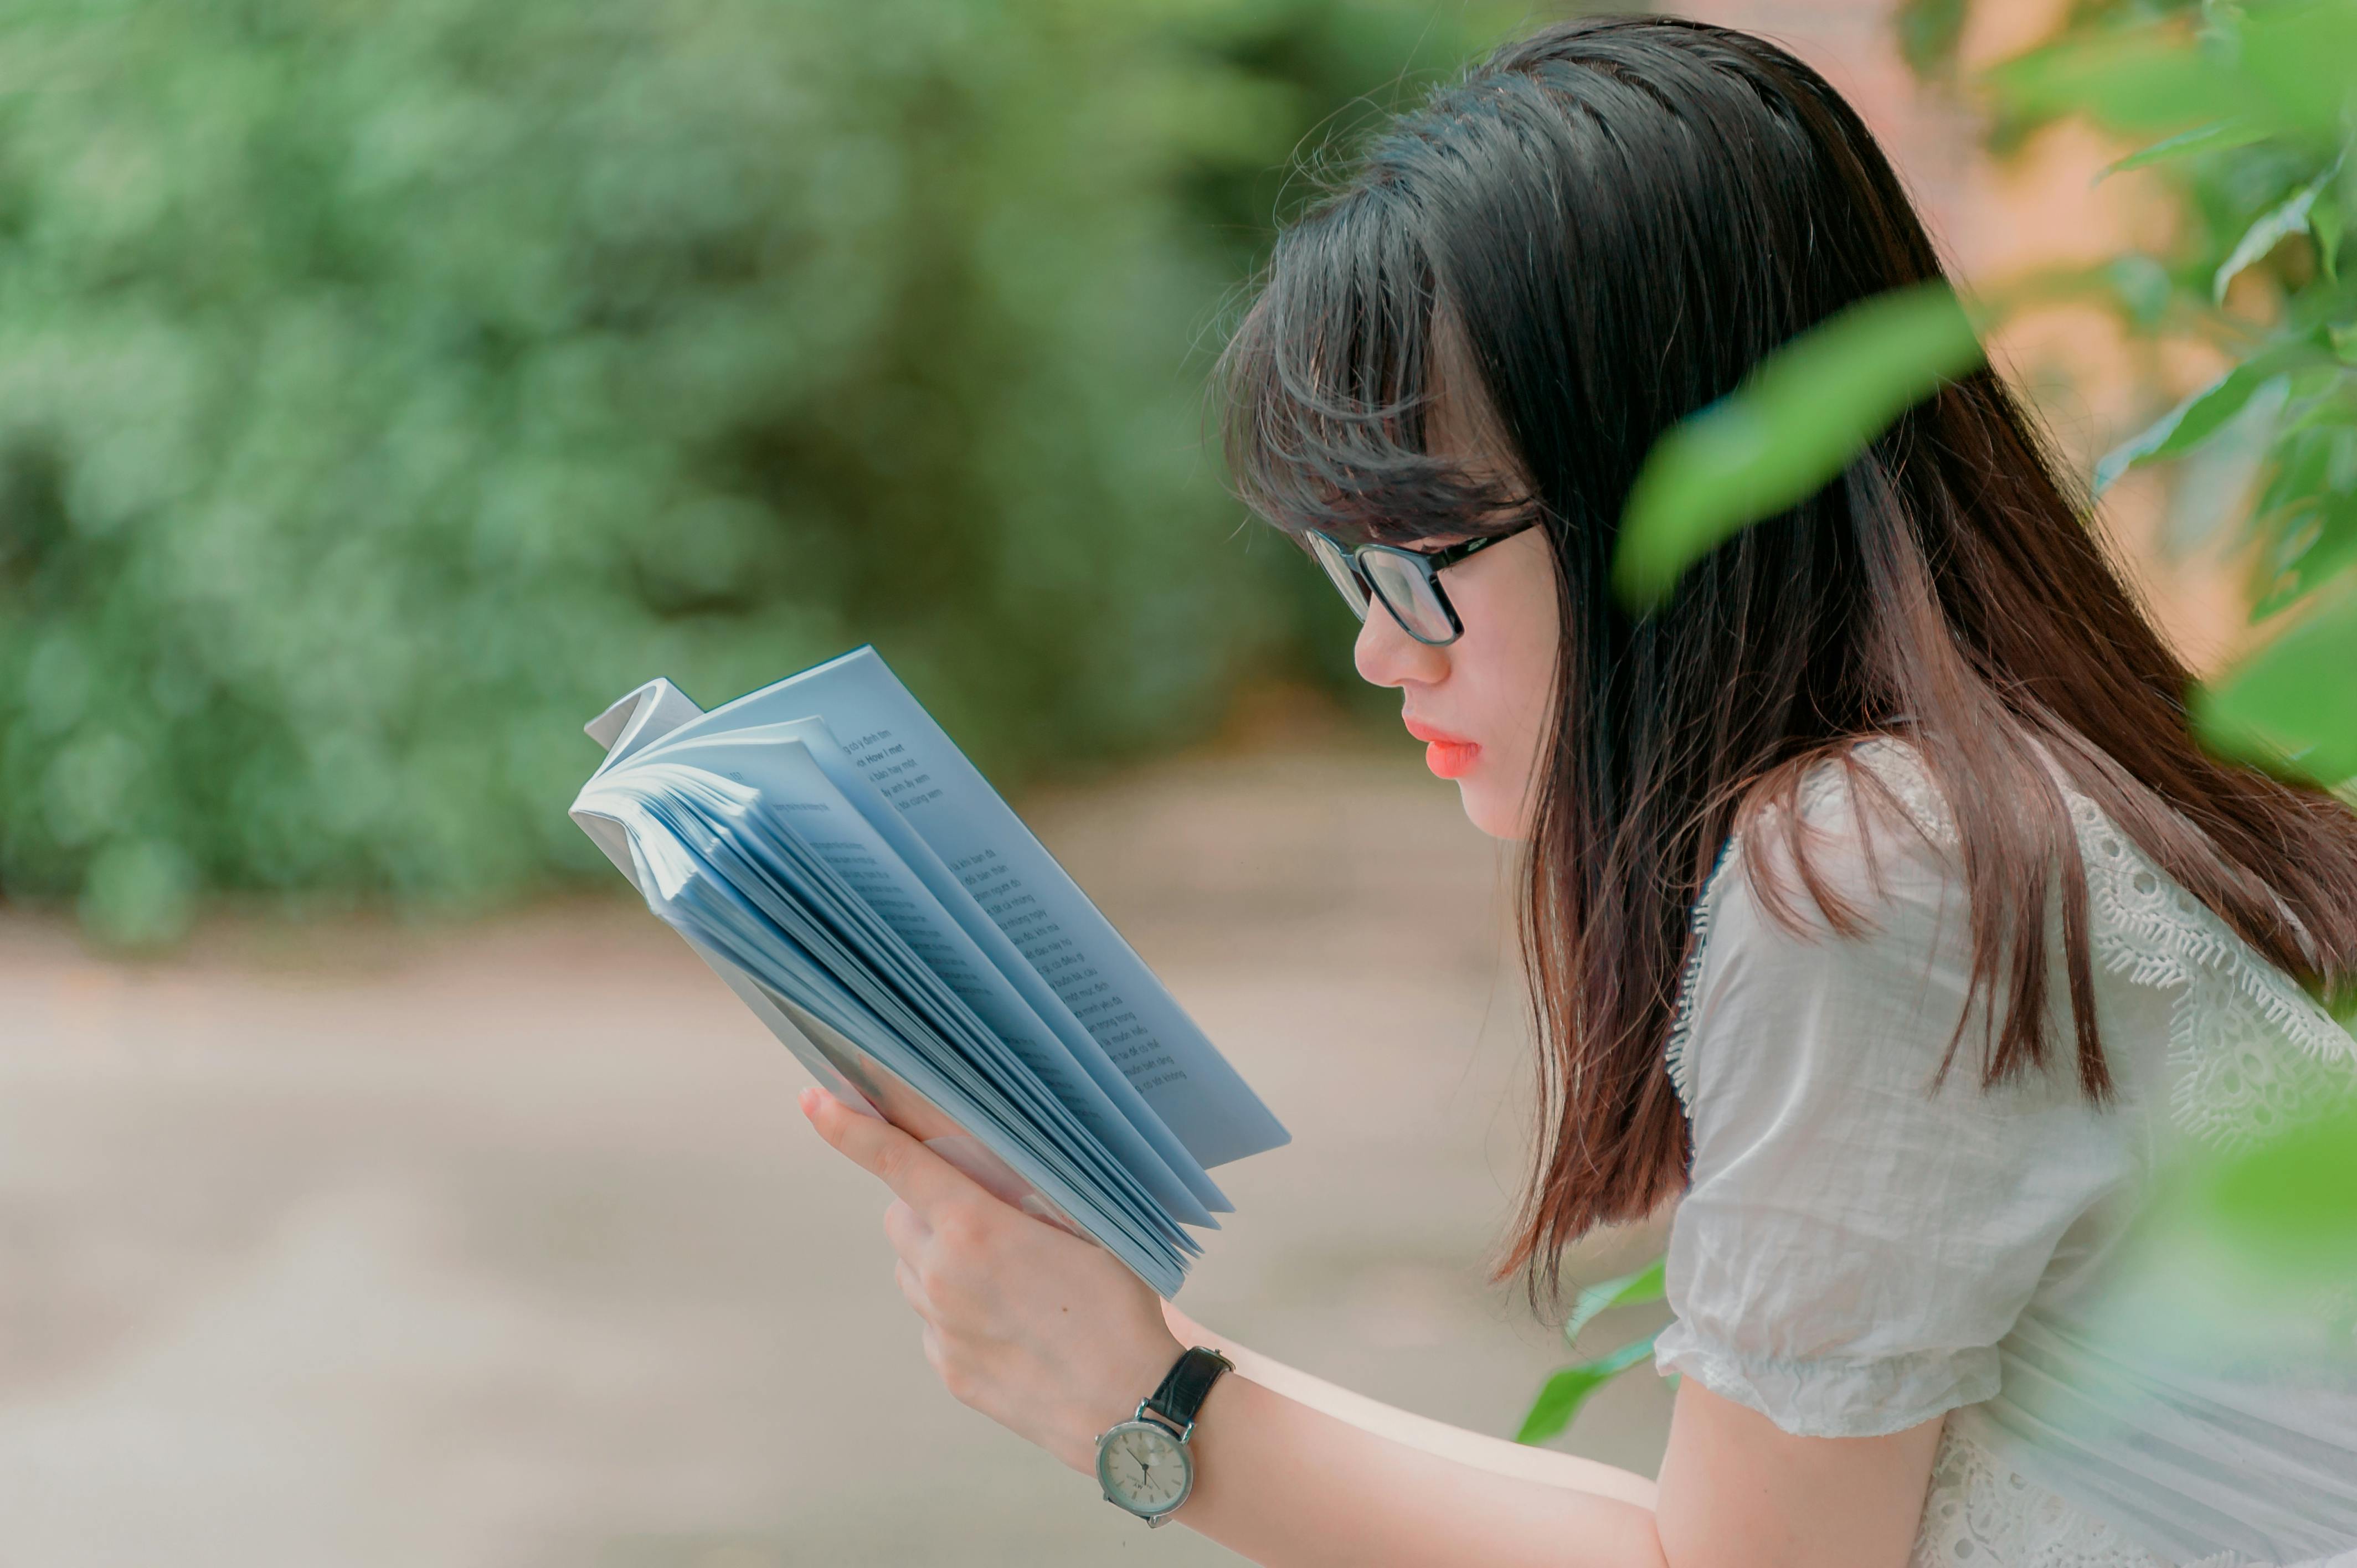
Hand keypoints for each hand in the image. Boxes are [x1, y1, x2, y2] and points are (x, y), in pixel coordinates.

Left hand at [799, 1087, 1183, 1471]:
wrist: (1133, 1404)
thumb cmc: (1121, 1304)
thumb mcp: (1087, 1225)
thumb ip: (1029, 1189)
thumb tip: (992, 1159)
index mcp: (976, 1228)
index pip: (897, 1161)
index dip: (850, 1127)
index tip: (814, 1100)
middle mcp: (943, 1276)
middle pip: (899, 1215)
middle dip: (926, 1204)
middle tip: (980, 1212)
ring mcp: (941, 1328)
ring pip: (912, 1270)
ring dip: (940, 1258)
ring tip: (1007, 1276)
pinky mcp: (949, 1370)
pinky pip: (932, 1322)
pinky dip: (955, 1310)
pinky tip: (1008, 1320)